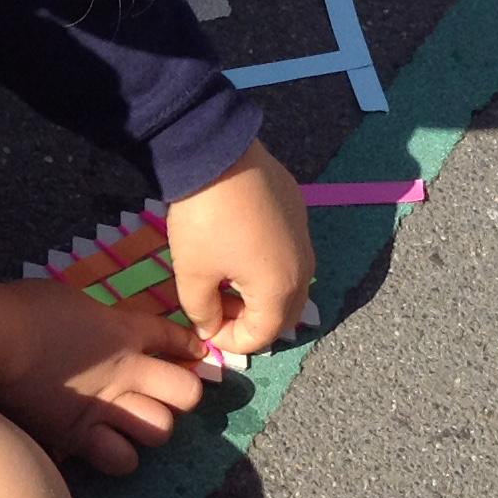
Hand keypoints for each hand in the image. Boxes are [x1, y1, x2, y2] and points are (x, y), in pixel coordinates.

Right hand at [0, 276, 215, 475]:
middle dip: (180, 394)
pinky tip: (100, 446)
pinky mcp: (77, 437)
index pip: (173, 339)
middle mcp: (125, 373)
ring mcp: (104, 409)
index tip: (192, 352)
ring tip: (130, 424)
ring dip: (148, 428)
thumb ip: (99, 321)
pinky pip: (117, 460)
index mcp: (123, 332)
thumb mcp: (73, 301)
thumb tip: (105, 331)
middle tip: (161, 394)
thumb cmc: (25, 308)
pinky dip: (112, 455)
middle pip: (186, 394)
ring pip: (159, 432)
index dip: (188, 346)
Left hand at [156, 140, 316, 356]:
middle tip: (216, 310)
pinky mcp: (298, 212)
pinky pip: (288, 253)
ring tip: (222, 281)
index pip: (262, 337)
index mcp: (281, 290)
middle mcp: (304, 268)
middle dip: (250, 321)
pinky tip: (235, 248)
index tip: (203, 328)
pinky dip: (266, 264)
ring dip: (258, 294)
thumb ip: (202, 311)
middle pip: (283, 314)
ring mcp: (305, 237)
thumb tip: (210, 328)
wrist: (217, 155)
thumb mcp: (192, 273)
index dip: (230, 342)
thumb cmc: (205, 222)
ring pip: (288, 283)